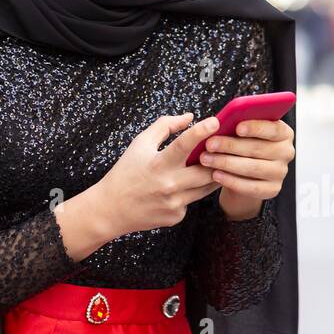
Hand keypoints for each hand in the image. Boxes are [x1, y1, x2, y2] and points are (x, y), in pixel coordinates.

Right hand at [94, 113, 222, 236]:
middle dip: (217, 160)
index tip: (215, 122)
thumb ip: (165, 127)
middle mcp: (169, 185)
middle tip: (221, 150)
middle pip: (207, 171)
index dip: (200, 132)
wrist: (112, 208)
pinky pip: (192, 201)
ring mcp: (174, 203)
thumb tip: (190, 117)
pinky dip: (191, 192)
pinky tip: (179, 189)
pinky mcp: (176, 216)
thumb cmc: (126, 172)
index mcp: (158, 164)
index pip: (183, 144)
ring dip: (211, 175)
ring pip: (206, 187)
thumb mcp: (140, 144)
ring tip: (207, 165)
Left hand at [198, 118, 294, 218]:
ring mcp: (280, 172)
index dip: (256, 128)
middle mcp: (286, 152)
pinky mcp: (272, 189)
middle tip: (210, 144)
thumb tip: (221, 121)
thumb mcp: (243, 130)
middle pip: (258, 148)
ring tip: (207, 159)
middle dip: (230, 146)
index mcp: (283, 133)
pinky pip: (250, 187)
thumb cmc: (244, 144)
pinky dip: (231, 180)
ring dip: (226, 163)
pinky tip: (216, 175)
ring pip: (252, 168)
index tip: (237, 127)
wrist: (246, 172)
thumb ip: (239, 123)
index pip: (273, 129)